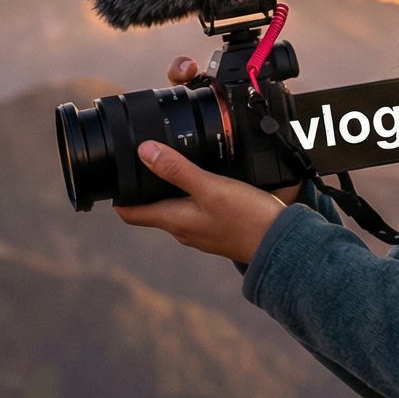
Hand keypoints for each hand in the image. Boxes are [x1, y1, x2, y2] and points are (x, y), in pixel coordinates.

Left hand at [111, 56, 303, 263]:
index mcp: (173, 220)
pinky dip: (193, 195)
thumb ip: (177, 170)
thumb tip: (144, 152)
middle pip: (151, 208)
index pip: (130, 212)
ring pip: (175, 208)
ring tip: (174, 164)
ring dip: (170, 189)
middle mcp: (183, 230)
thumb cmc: (246, 219)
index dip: (118, 194)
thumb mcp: (209, 187)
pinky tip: (207, 180)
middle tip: (145, 159)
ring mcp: (201, 232)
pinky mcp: (218, 230)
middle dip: (145, 186)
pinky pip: (196, 211)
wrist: (282, 245)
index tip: (116, 173)